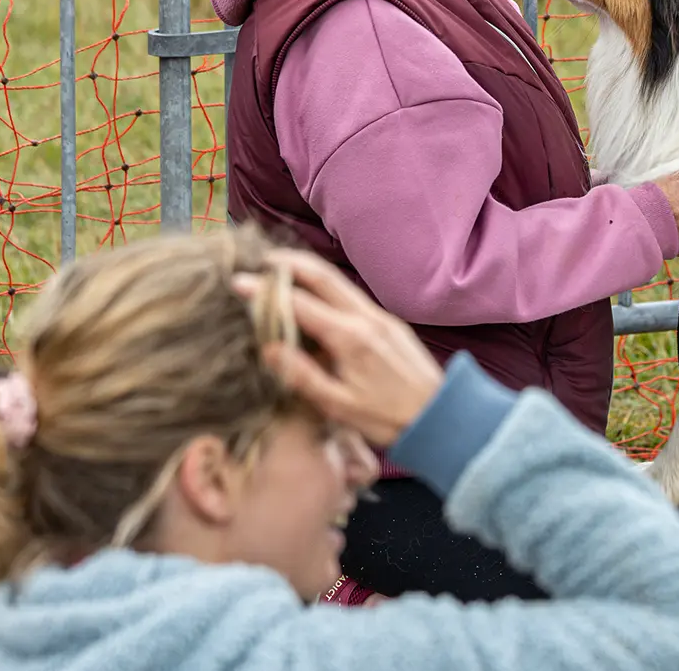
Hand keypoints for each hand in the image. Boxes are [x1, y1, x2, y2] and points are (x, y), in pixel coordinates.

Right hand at [234, 250, 444, 448]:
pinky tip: (314, 295)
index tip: (237, 282)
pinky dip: (326, 286)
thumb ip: (303, 375)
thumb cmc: (388, 418)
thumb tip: (270, 347)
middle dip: (288, 263)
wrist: (441, 415)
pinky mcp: (389, 322)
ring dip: (308, 271)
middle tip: (258, 260)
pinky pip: (351, 294)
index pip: (300, 304)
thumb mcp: (339, 406)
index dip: (265, 291)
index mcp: (350, 337)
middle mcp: (366, 317)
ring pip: (338, 281)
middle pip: (322, 276)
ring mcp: (380, 316)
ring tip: (280, 270)